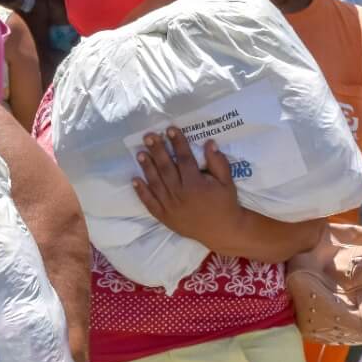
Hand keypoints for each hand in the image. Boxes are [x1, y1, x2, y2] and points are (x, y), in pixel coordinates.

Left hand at [132, 129, 244, 246]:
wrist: (222, 231)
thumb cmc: (225, 204)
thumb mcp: (227, 182)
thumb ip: (218, 162)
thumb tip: (209, 142)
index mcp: (196, 184)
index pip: (184, 158)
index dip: (177, 143)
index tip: (170, 129)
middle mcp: (180, 194)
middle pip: (166, 168)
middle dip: (157, 150)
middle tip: (149, 136)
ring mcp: (170, 206)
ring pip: (155, 183)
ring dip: (147, 167)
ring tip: (140, 153)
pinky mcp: (164, 216)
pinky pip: (150, 202)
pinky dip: (141, 192)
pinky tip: (135, 179)